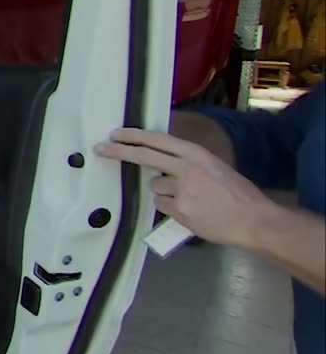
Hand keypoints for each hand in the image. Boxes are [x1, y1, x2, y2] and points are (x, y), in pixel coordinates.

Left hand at [95, 128, 276, 247]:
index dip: (135, 136)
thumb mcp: (214, 167)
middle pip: (145, 156)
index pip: (159, 140)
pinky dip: (171, 208)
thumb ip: (188, 163)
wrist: (253, 219)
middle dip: (120, 151)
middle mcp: (186, 168)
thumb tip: (162, 163)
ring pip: (155, 187)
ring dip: (164, 192)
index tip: (116, 133)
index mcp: (196, 154)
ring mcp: (181, 190)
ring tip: (190, 200)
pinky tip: (190, 211)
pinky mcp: (179, 210)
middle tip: (100, 148)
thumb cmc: (237, 193)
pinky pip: (162, 205)